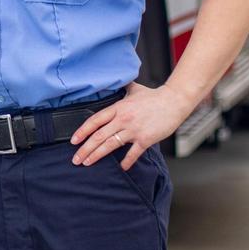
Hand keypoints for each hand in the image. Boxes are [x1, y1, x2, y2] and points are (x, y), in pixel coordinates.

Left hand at [70, 83, 195, 169]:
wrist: (174, 101)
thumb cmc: (154, 96)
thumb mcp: (133, 89)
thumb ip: (121, 87)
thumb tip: (112, 81)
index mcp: (118, 108)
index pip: (95, 120)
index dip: (82, 131)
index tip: (74, 140)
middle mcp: (123, 119)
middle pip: (99, 135)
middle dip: (85, 148)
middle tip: (76, 159)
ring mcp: (134, 130)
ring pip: (111, 144)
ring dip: (97, 155)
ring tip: (87, 163)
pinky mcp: (146, 139)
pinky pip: (133, 153)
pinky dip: (126, 162)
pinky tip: (121, 168)